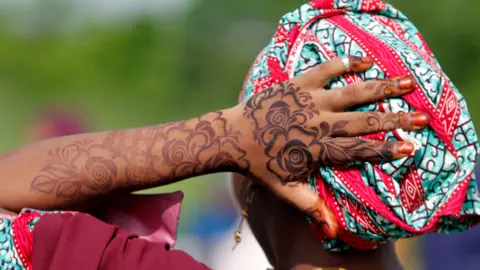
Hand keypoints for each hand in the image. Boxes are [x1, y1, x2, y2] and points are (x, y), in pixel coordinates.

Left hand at [233, 56, 428, 237]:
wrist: (232, 137)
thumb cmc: (260, 165)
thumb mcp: (286, 190)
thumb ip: (311, 207)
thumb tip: (333, 231)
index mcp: (320, 150)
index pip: (360, 151)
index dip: (387, 149)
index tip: (411, 146)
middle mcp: (320, 124)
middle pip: (365, 121)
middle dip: (396, 119)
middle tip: (421, 116)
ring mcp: (310, 102)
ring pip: (352, 93)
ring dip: (381, 87)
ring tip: (406, 81)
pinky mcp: (297, 85)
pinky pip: (325, 70)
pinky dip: (345, 64)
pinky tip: (364, 60)